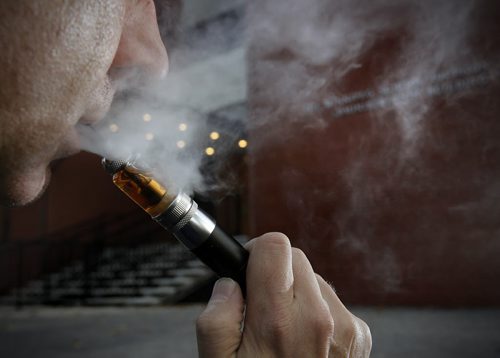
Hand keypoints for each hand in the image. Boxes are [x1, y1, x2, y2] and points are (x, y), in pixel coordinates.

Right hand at [196, 232, 371, 356]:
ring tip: (284, 329)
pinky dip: (316, 310)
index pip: (275, 246)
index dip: (256, 252)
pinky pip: (332, 300)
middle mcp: (318, 318)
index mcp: (278, 321)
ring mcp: (345, 326)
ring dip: (297, 292)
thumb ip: (216, 318)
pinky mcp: (360, 334)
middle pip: (295, 257)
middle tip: (261, 304)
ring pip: (314, 278)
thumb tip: (228, 284)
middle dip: (275, 272)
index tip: (249, 268)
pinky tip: (305, 340)